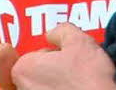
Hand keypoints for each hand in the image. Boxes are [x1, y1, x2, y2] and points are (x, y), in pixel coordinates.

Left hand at [0, 24, 115, 89]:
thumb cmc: (91, 79)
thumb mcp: (78, 40)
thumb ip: (60, 31)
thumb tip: (53, 34)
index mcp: (24, 70)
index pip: (31, 58)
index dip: (52, 54)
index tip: (67, 56)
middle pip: (34, 76)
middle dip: (51, 70)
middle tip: (74, 70)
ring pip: (43, 89)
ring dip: (56, 84)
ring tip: (78, 82)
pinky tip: (79, 89)